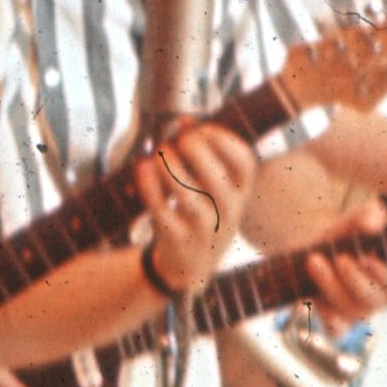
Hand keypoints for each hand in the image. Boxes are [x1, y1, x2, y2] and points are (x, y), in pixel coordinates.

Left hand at [134, 122, 255, 294]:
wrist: (190, 268)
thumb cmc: (202, 212)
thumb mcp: (214, 189)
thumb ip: (205, 154)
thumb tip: (186, 119)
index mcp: (242, 194)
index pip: (244, 163)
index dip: (223, 139)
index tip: (201, 128)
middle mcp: (227, 212)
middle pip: (216, 176)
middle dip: (193, 149)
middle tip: (177, 141)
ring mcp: (203, 229)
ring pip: (186, 192)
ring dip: (167, 164)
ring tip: (158, 152)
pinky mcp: (176, 239)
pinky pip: (160, 208)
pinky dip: (148, 184)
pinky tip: (142, 166)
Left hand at [300, 199, 386, 326]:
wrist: (318, 242)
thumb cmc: (348, 231)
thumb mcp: (359, 217)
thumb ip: (369, 216)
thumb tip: (371, 225)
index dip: (386, 277)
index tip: (367, 258)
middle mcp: (379, 299)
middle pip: (373, 301)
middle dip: (355, 281)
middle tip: (340, 258)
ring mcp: (358, 312)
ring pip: (350, 310)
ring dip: (330, 286)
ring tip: (314, 260)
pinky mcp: (335, 318)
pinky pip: (336, 330)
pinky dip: (329, 320)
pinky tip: (316, 301)